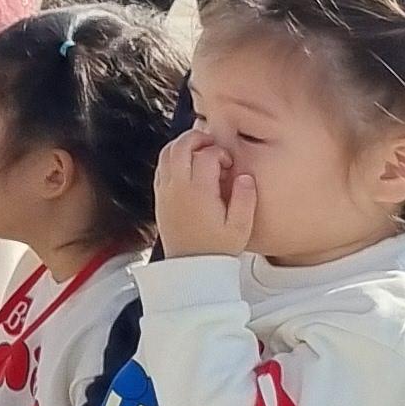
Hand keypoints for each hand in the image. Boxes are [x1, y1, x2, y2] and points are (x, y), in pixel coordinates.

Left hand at [154, 126, 259, 257]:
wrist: (191, 268)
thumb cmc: (216, 250)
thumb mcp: (240, 227)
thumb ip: (245, 199)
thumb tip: (245, 176)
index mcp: (198, 192)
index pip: (205, 155)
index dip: (220, 152)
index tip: (230, 163)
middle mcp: (177, 188)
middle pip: (180, 146)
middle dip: (198, 137)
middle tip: (213, 142)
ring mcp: (165, 192)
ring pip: (166, 153)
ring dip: (183, 145)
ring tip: (201, 149)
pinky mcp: (159, 198)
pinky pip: (161, 167)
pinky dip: (172, 157)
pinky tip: (187, 164)